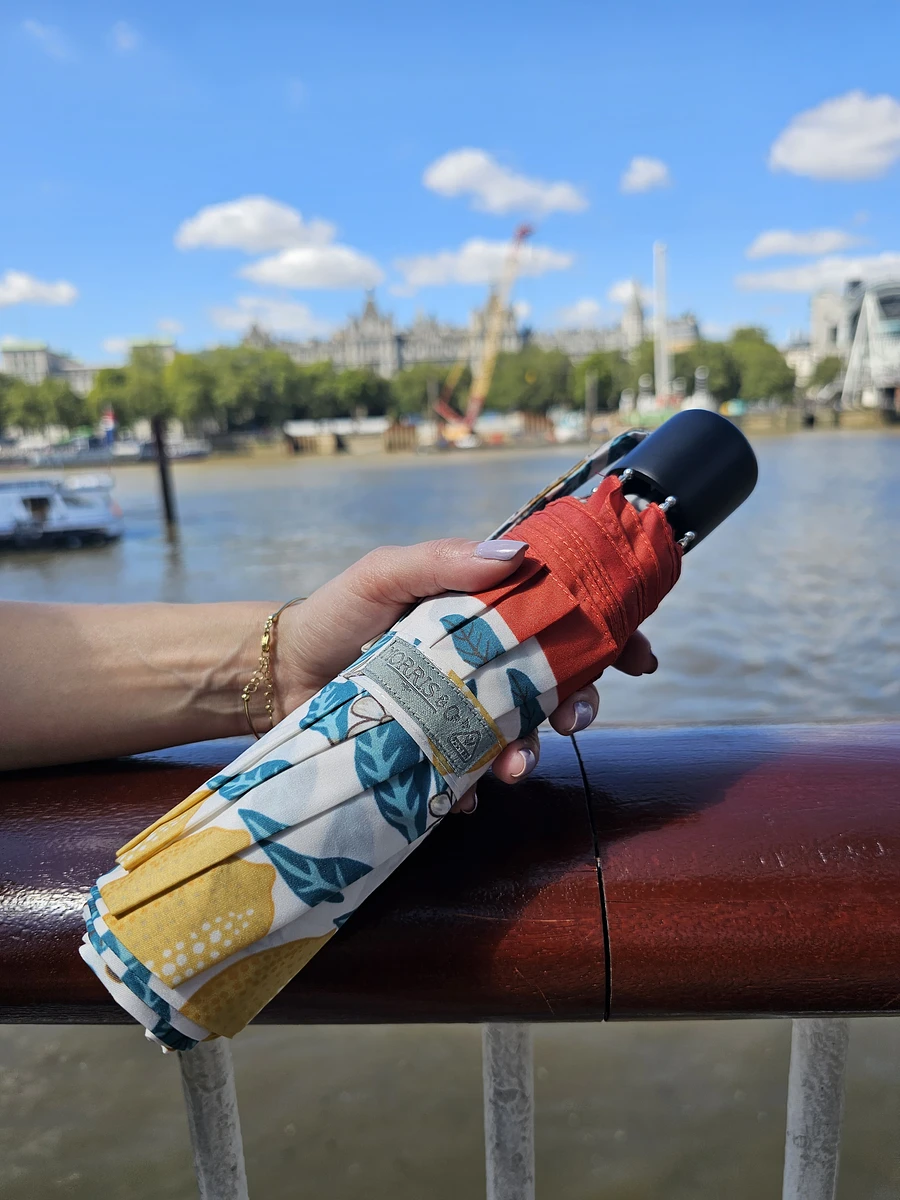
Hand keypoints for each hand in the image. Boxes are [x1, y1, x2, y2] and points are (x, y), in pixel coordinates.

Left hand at [275, 538, 657, 810]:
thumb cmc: (339, 612)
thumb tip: (515, 554)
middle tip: (574, 721)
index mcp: (485, 615)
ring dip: (532, 754)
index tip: (640, 657)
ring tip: (516, 768)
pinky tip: (465, 795)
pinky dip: (475, 790)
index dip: (610, 636)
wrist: (280, 672)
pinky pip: (470, 779)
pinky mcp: (435, 753)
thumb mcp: (387, 573)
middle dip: (582, 706)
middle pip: (557, 685)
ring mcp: (462, 711)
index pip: (562, 620)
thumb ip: (445, 560)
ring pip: (523, 736)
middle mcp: (483, 664)